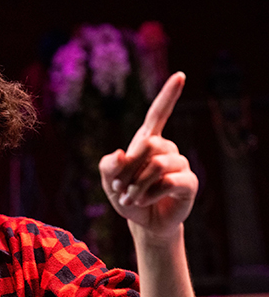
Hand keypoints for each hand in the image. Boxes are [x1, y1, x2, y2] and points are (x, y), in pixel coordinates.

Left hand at [99, 72, 197, 239]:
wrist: (142, 222)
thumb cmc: (125, 196)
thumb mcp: (108, 181)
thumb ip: (108, 166)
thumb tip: (120, 153)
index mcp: (148, 141)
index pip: (159, 113)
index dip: (169, 95)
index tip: (180, 75)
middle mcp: (167, 148)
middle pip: (149, 144)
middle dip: (128, 168)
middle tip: (118, 188)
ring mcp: (180, 164)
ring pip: (158, 165)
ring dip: (137, 185)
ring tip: (129, 198)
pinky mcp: (189, 183)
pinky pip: (169, 182)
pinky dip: (150, 194)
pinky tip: (145, 201)